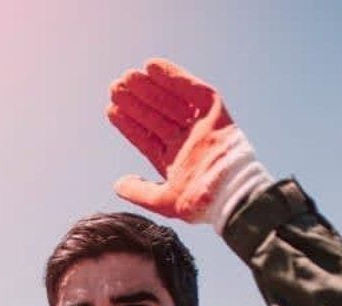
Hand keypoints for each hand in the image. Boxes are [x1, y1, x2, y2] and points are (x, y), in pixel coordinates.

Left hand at [107, 60, 272, 226]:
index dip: (129, 124)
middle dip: (136, 102)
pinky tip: (153, 66)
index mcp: (174, 160)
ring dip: (150, 88)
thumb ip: (139, 192)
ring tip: (128, 77)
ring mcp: (201, 126)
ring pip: (172, 102)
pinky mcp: (216, 112)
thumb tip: (117, 185)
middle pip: (157, 116)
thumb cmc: (201, 203)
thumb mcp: (163, 200)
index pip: (147, 137)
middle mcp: (186, 140)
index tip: (111, 109)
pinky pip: (194, 91)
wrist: (230, 194)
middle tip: (115, 86)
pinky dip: (175, 77)